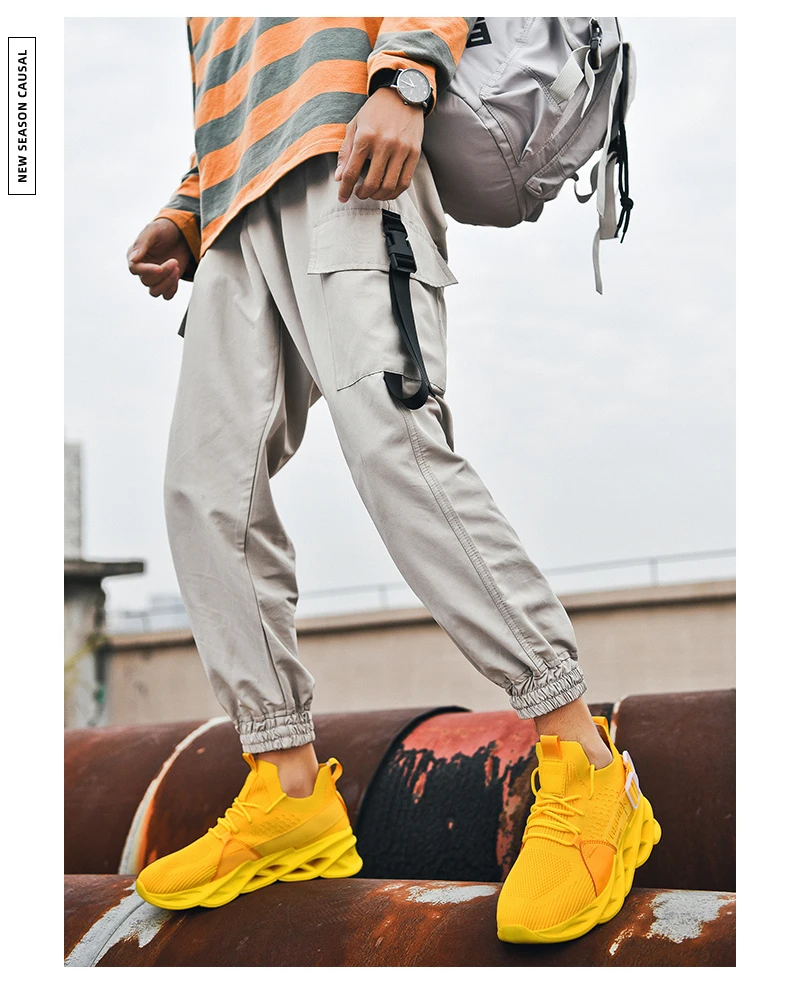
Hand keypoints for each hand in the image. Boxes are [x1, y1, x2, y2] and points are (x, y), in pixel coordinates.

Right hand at [127, 218, 193, 299]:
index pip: (135, 269)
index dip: (147, 270)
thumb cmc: (165, 229)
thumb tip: (133, 259)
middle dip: (163, 273)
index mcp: (135, 256)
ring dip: (167, 283)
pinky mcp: (166, 282)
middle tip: (174, 261)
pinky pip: (166, 295)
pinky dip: (172, 290)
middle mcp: (143, 268)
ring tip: (176, 269)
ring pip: (155, 291)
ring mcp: (155, 277)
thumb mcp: (153, 230)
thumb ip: (142, 243)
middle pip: (147, 281)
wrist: (182, 234)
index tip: (160, 268)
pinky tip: (177, 277)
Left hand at [335, 87, 423, 202]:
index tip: (342, 198)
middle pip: (371, 183)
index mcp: (365, 136)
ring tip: (372, 193)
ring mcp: (401, 149)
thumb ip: (346, 152)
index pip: (352, 172)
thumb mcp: (354, 126)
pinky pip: (405, 182)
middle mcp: (384, 143)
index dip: (345, 189)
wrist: (402, 94)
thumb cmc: (375, 111)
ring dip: (378, 196)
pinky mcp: (414, 152)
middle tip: (359, 194)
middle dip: (362, 194)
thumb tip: (339, 178)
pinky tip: (387, 191)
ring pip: (389, 186)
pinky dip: (394, 192)